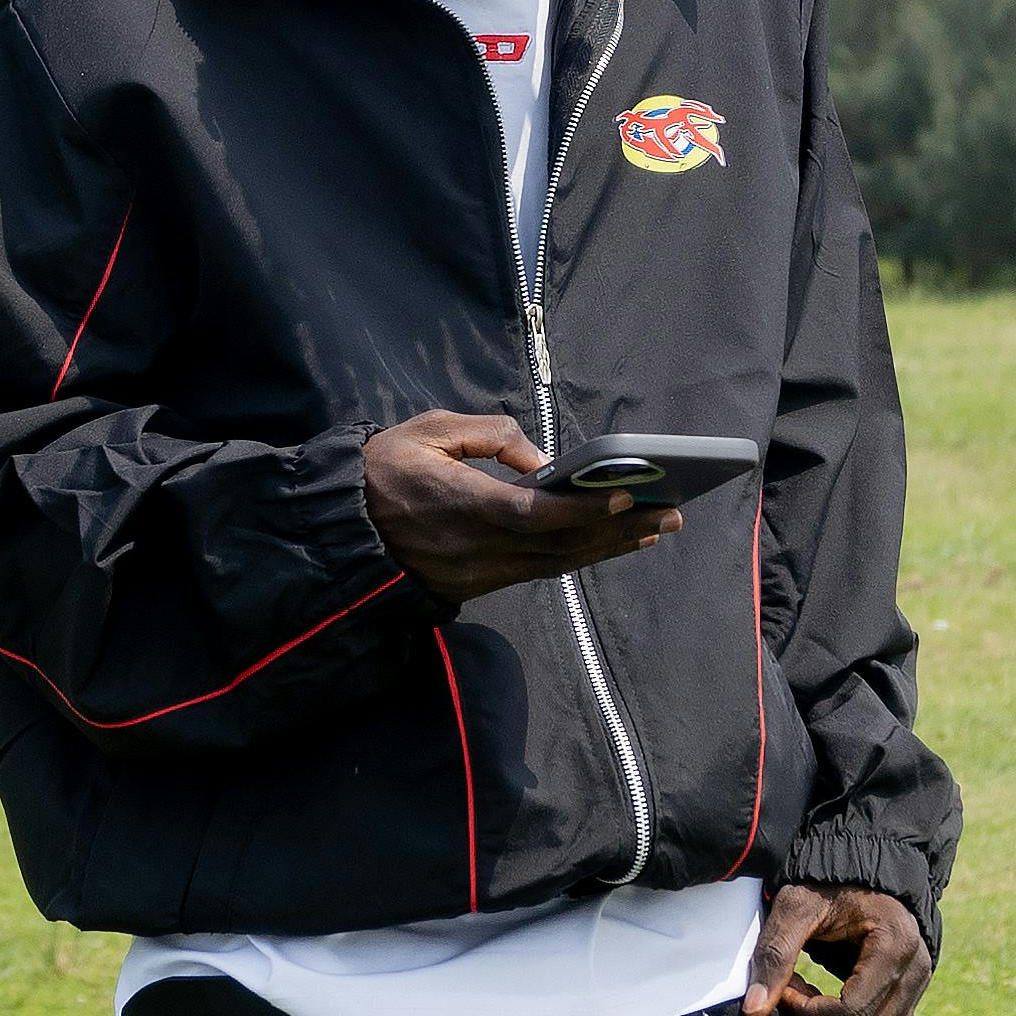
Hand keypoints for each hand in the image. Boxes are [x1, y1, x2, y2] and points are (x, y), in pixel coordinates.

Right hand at [362, 408, 685, 606]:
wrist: (343, 529)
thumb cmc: (385, 469)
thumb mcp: (428, 431)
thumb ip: (487, 435)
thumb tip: (540, 460)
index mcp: (461, 504)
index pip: (535, 514)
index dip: (585, 509)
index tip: (629, 492)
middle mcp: (476, 547)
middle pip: (561, 545)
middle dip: (620, 529)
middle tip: (672, 512)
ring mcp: (479, 572)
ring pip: (557, 564)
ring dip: (610, 547)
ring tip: (657, 527)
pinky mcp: (480, 584)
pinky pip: (540, 571)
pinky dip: (580, 557)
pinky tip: (611, 543)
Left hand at [749, 879, 933, 1015]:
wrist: (861, 865)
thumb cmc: (828, 880)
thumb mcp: (796, 906)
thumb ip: (775, 954)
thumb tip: (754, 1011)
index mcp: (895, 944)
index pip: (851, 1011)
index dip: (808, 1012)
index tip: (784, 988)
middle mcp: (916, 970)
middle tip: (792, 989)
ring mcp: (918, 986)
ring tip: (809, 996)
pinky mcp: (910, 997)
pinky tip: (826, 1001)